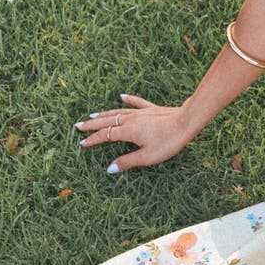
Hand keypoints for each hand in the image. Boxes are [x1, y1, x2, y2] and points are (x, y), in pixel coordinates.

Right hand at [74, 94, 194, 173]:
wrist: (186, 122)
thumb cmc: (168, 141)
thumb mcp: (148, 157)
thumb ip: (128, 162)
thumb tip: (109, 169)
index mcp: (128, 132)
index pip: (105, 135)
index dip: (93, 140)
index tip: (82, 144)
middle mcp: (131, 119)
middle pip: (107, 121)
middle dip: (92, 125)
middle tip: (78, 126)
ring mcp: (141, 112)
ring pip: (118, 112)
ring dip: (104, 114)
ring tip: (93, 115)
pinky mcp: (152, 109)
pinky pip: (136, 103)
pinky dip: (128, 99)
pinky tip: (122, 96)